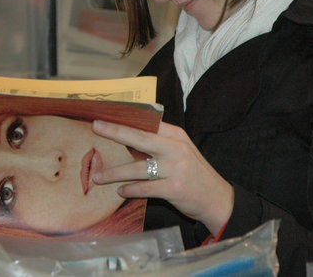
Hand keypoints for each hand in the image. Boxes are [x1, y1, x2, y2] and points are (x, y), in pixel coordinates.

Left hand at [92, 120, 233, 234]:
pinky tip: (120, 191)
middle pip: (141, 138)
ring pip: (139, 167)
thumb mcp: (178, 153)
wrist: (216, 198)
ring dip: (115, 173)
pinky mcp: (174, 188)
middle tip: (96, 126)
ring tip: (98, 176)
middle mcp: (176, 148)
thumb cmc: (193, 173)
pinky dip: (131, 189)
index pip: (148, 123)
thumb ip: (156, 146)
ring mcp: (176, 168)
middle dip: (116, 132)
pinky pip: (146, 188)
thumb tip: (125, 142)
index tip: (107, 114)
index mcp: (176, 135)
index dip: (126, 118)